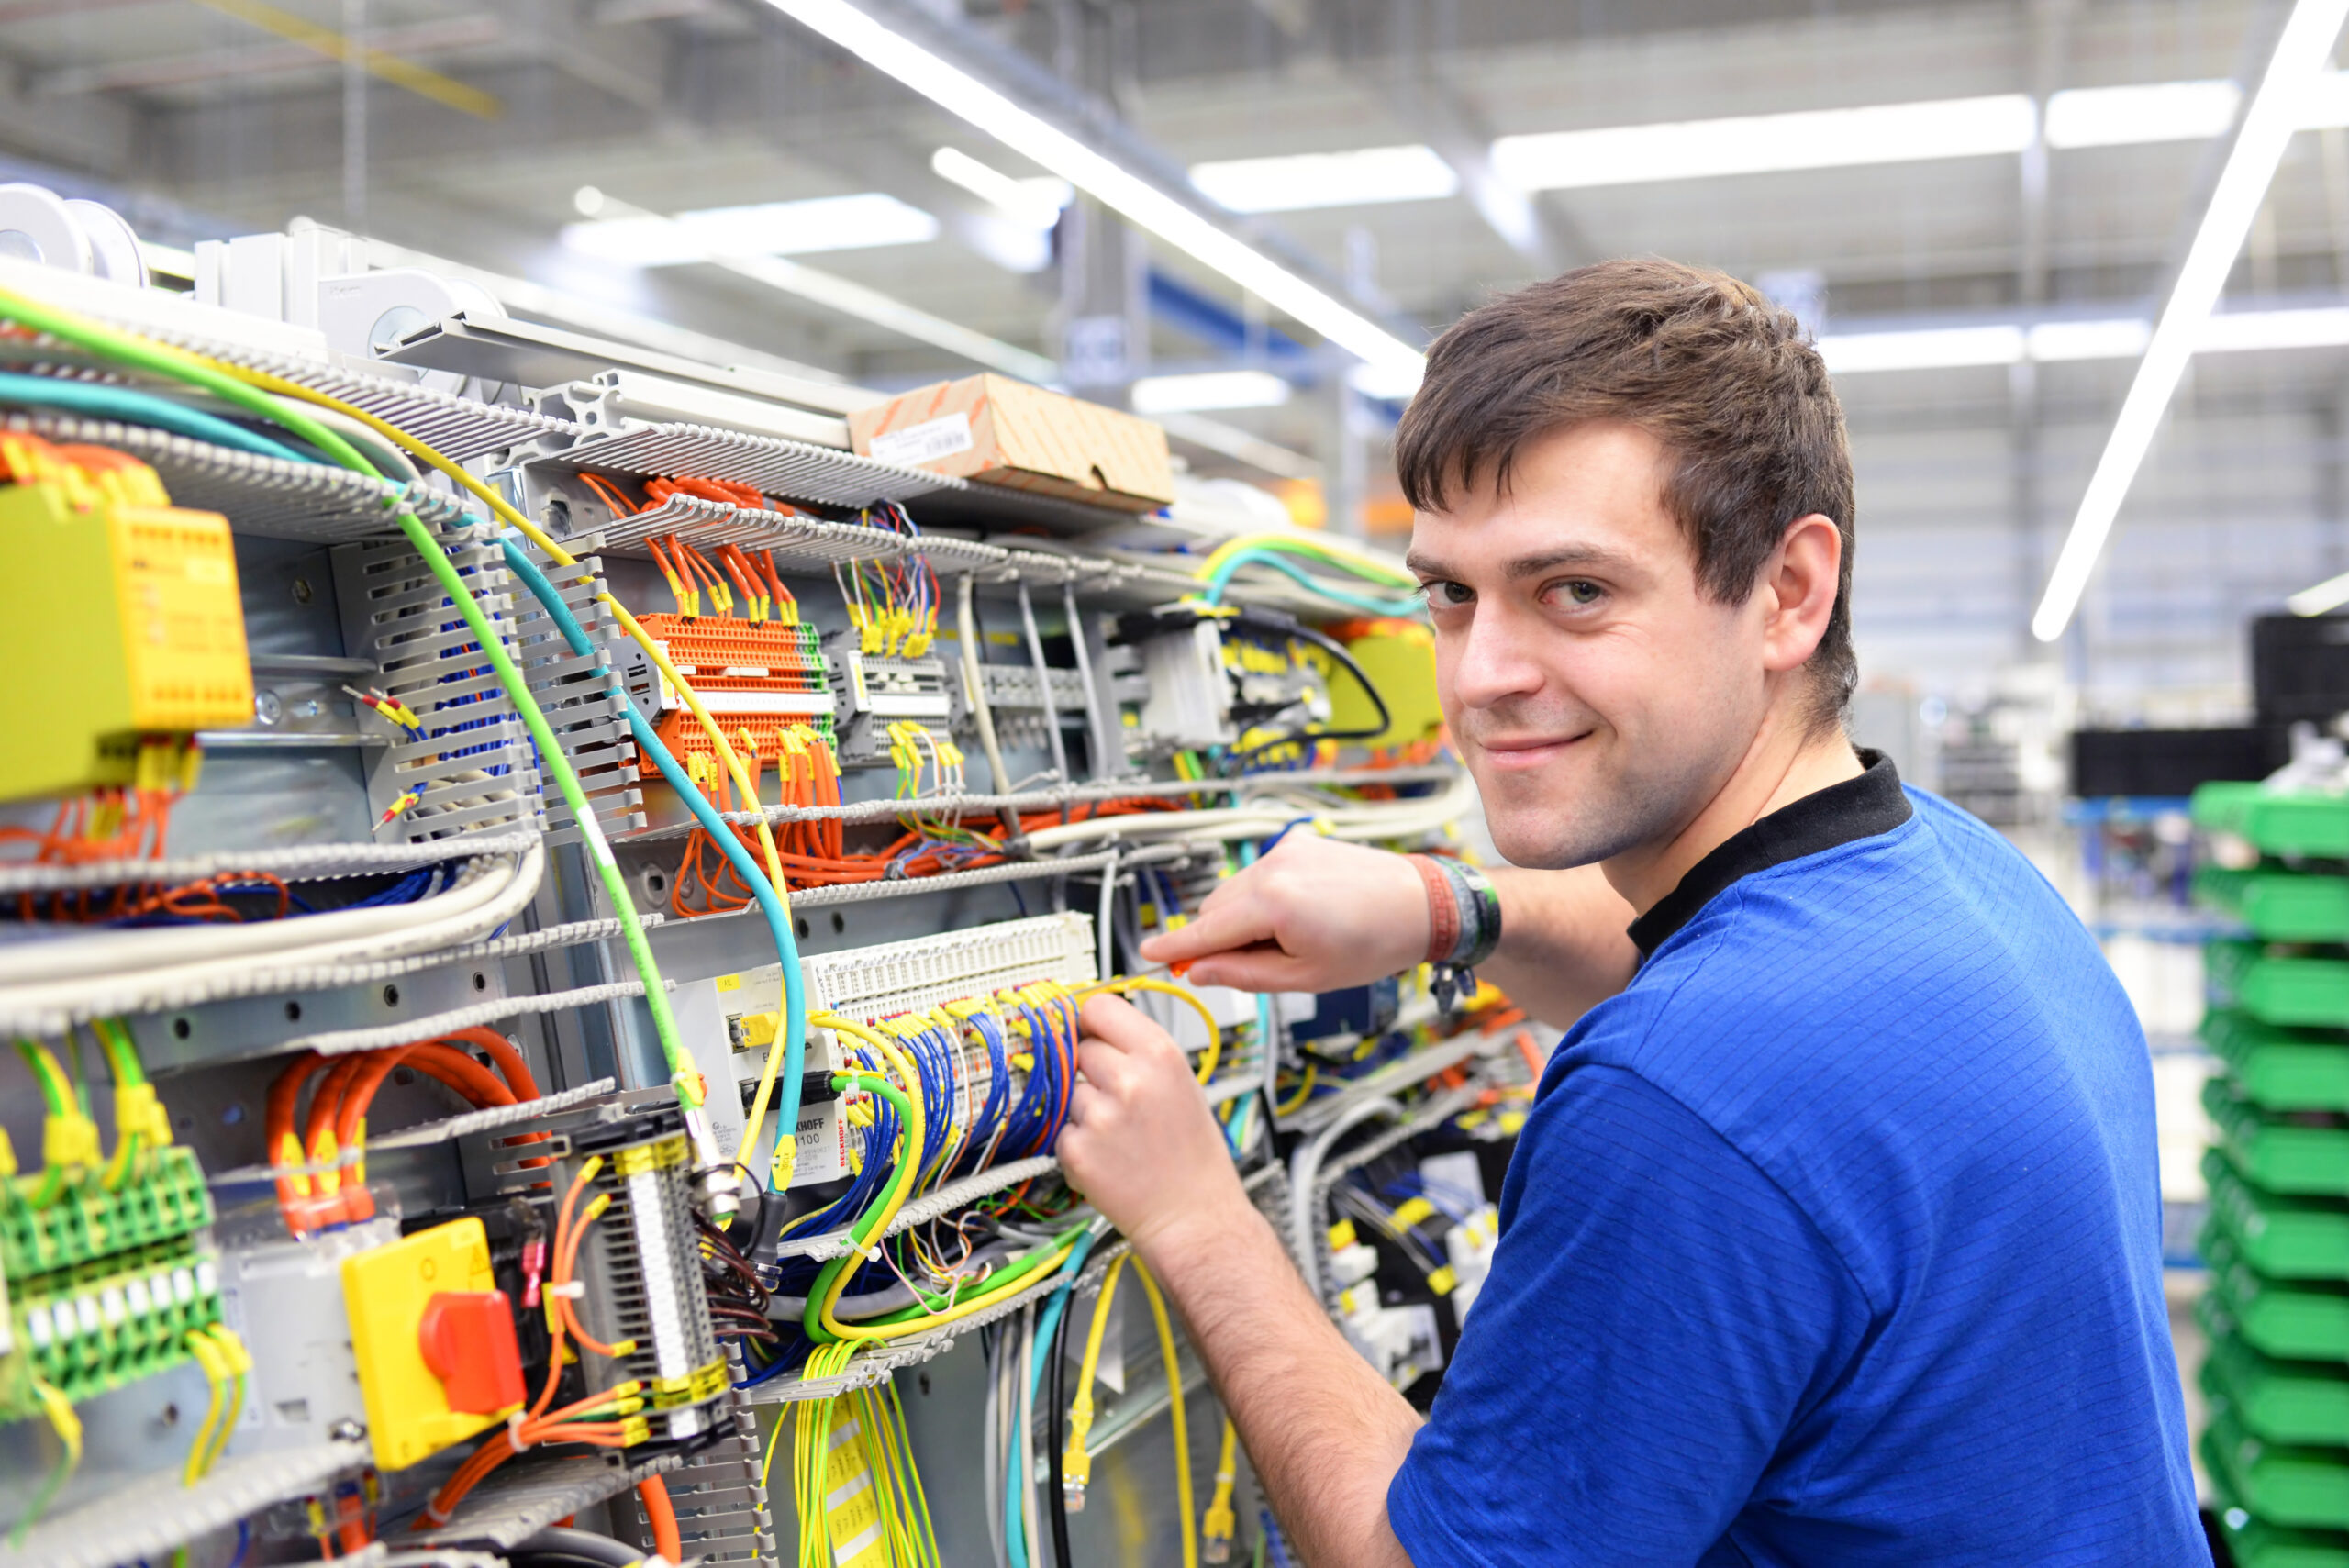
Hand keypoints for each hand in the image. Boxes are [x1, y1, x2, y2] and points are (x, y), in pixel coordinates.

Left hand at [1058, 994, 1250, 1256]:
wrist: (1195, 1216)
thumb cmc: (1193, 1154)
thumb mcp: (1181, 1082)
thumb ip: (1138, 1049)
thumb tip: (1090, 1024)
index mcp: (1160, 1054)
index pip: (1098, 1006)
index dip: (1090, 1020)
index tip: (1087, 1030)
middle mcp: (1129, 1080)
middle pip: (1079, 1047)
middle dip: (1092, 1070)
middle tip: (1120, 1100)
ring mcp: (1100, 1116)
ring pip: (1068, 1090)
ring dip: (1084, 1109)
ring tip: (1119, 1135)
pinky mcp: (1077, 1150)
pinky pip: (1061, 1129)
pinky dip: (1078, 1143)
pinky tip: (1109, 1158)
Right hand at [1137, 833, 1427, 992]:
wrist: (1422, 904)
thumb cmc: (1375, 943)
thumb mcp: (1305, 977)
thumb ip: (1244, 974)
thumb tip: (1200, 970)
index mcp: (1274, 903)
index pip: (1206, 928)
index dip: (1175, 946)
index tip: (1147, 953)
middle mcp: (1273, 867)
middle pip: (1215, 908)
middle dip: (1219, 938)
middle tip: (1251, 966)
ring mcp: (1286, 850)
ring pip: (1236, 891)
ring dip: (1244, 918)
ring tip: (1292, 941)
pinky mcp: (1298, 842)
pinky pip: (1261, 875)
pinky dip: (1265, 898)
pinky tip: (1301, 915)